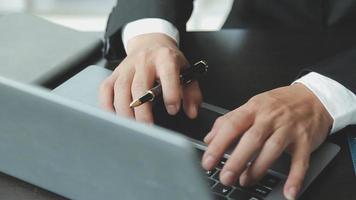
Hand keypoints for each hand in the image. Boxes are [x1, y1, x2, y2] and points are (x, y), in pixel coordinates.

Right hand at [99, 33, 202, 122]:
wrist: (151, 43)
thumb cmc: (169, 61)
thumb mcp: (186, 72)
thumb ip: (192, 93)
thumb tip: (192, 112)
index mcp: (165, 58)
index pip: (167, 75)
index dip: (171, 94)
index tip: (173, 109)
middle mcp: (144, 61)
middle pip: (139, 86)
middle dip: (143, 110)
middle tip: (148, 126)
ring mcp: (127, 67)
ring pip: (121, 90)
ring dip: (125, 112)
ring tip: (133, 126)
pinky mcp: (115, 73)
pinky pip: (106, 90)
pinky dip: (107, 106)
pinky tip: (115, 117)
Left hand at [202, 84, 332, 199]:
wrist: (313, 98)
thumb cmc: (279, 104)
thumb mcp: (251, 106)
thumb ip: (228, 121)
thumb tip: (209, 139)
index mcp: (253, 109)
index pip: (232, 125)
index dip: (218, 144)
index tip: (208, 161)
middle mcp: (270, 117)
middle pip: (252, 139)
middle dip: (236, 160)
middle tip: (225, 176)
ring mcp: (289, 128)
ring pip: (273, 149)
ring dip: (258, 168)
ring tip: (245, 181)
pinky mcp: (305, 140)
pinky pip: (300, 161)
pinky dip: (295, 178)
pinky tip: (288, 191)